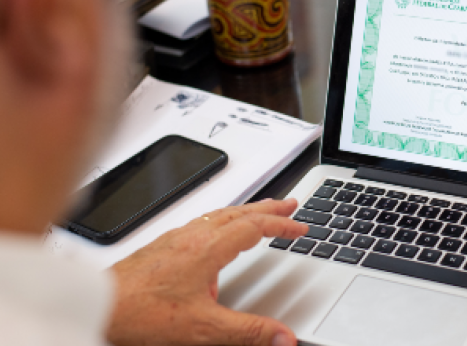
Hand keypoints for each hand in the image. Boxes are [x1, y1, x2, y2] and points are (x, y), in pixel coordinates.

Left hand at [107, 198, 307, 345]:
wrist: (96, 307)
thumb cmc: (140, 313)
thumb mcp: (204, 329)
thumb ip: (249, 332)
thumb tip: (283, 337)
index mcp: (208, 248)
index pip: (255, 226)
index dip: (282, 224)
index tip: (301, 226)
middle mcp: (192, 236)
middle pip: (239, 211)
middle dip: (268, 206)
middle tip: (289, 203)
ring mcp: (175, 239)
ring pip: (219, 214)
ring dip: (245, 210)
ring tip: (259, 213)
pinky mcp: (162, 247)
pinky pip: (201, 222)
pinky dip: (222, 220)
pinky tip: (216, 235)